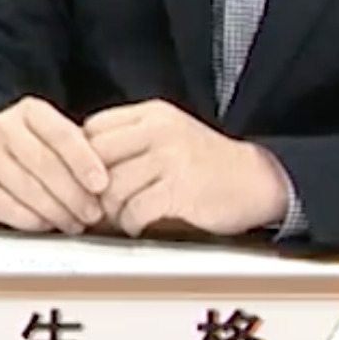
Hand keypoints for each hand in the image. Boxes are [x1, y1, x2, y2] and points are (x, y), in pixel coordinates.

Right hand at [0, 97, 110, 234]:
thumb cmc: (36, 152)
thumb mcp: (57, 140)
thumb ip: (82, 153)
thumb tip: (113, 183)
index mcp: (30, 111)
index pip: (61, 134)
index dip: (84, 160)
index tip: (102, 184)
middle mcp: (2, 127)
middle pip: (43, 162)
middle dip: (72, 193)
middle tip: (93, 214)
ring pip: (24, 186)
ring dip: (55, 210)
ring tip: (74, 223)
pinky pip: (2, 204)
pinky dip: (27, 218)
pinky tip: (45, 226)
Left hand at [82, 99, 289, 235]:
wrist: (258, 179)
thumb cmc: (206, 163)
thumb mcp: (168, 135)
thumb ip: (131, 139)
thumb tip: (80, 162)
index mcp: (152, 113)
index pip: (94, 127)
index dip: (81, 156)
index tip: (84, 177)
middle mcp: (159, 130)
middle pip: (96, 155)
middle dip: (88, 184)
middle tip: (92, 203)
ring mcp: (171, 159)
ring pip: (113, 186)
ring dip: (110, 209)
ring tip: (119, 217)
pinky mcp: (181, 189)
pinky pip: (135, 209)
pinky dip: (131, 223)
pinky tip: (138, 225)